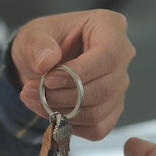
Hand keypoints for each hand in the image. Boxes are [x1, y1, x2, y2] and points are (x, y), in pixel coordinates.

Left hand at [13, 9, 134, 140]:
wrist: (41, 64)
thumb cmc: (43, 43)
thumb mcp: (33, 35)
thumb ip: (37, 45)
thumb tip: (47, 61)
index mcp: (110, 28)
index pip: (107, 55)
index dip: (78, 73)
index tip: (49, 80)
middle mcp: (122, 56)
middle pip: (104, 88)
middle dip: (64, 96)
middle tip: (34, 92)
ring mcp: (119, 85)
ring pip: (98, 111)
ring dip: (62, 112)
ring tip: (35, 100)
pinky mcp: (112, 109)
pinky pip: (97, 128)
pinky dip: (70, 125)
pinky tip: (51, 112)